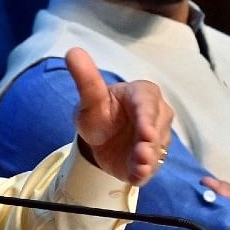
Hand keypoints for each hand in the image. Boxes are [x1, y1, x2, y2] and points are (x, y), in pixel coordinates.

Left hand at [66, 47, 173, 185]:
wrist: (99, 139)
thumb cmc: (98, 111)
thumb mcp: (89, 98)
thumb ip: (85, 78)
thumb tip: (72, 52)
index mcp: (143, 94)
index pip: (148, 105)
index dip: (147, 119)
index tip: (146, 133)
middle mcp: (157, 115)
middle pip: (156, 129)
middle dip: (150, 142)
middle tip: (142, 154)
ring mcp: (157, 138)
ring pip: (156, 150)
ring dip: (148, 160)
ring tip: (139, 167)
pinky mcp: (152, 159)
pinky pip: (151, 167)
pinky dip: (145, 173)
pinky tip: (138, 177)